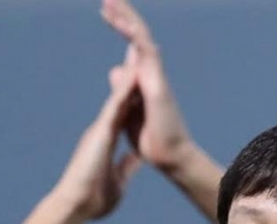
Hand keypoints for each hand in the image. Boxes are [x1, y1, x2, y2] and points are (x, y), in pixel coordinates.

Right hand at [51, 64, 142, 220]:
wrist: (76, 205)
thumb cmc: (93, 199)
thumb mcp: (118, 182)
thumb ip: (125, 168)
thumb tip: (135, 160)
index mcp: (108, 141)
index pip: (124, 115)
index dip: (134, 99)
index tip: (143, 85)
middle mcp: (103, 131)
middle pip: (121, 100)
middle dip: (130, 79)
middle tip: (138, 56)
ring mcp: (100, 129)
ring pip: (118, 97)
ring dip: (128, 77)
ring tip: (137, 54)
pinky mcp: (99, 131)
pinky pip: (114, 106)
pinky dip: (124, 90)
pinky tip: (133, 74)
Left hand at [101, 0, 196, 172]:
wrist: (169, 156)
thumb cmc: (152, 138)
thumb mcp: (129, 107)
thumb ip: (124, 87)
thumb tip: (115, 69)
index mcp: (143, 77)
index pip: (131, 45)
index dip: (120, 26)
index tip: (106, 11)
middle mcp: (151, 72)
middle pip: (137, 35)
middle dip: (123, 14)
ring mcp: (155, 76)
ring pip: (141, 38)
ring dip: (126, 18)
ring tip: (111, 1)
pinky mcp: (157, 83)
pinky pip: (146, 52)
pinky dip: (134, 35)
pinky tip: (121, 22)